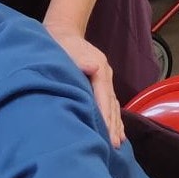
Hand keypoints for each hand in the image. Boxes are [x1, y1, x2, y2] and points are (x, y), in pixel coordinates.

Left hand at [45, 24, 124, 146]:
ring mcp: (104, 80)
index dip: (105, 115)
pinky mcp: (100, 84)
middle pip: (111, 104)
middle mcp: (105, 75)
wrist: (62, 31)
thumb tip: (93, 67)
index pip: (103, 96)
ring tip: (117, 144)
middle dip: (112, 125)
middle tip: (113, 146)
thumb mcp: (68, 47)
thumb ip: (80, 59)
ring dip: (115, 125)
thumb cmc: (60, 43)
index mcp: (99, 68)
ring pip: (113, 106)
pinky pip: (110, 104)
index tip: (106, 133)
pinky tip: (117, 132)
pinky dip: (114, 119)